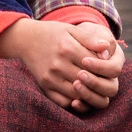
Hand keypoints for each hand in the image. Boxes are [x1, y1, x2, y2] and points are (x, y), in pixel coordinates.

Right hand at [0, 18, 120, 112]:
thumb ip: (90, 38)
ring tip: (92, 86)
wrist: (25, 39)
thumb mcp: (70, 30)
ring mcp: (50, 77)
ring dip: (88, 93)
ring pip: (78, 94)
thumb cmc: (51, 33)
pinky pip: (63, 101)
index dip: (105, 68)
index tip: (106, 67)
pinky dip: (74, 101)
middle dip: (99, 82)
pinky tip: (79, 93)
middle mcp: (58, 65)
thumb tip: (107, 48)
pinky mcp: (44, 86)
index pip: (95, 64)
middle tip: (103, 79)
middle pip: (88, 81)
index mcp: (67, 48)